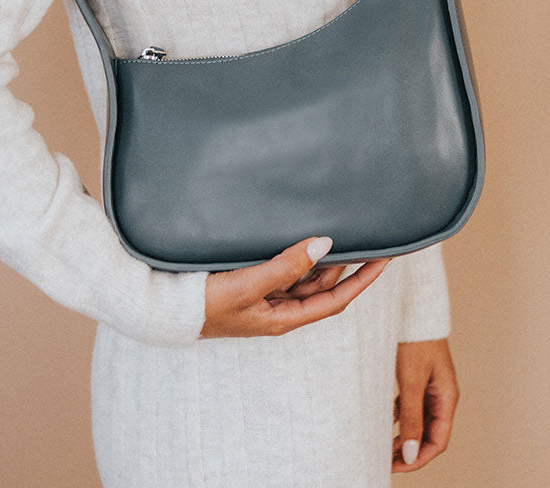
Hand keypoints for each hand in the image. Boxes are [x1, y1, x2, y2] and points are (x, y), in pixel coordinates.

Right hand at [199, 236, 392, 338]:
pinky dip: (297, 254)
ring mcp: (264, 297)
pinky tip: (301, 237)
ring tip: (342, 231)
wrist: (166, 310)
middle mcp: (279, 308)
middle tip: (366, 236)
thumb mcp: (248, 285)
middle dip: (347, 265)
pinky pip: (284, 268)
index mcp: (284, 318)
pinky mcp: (249, 283)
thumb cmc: (204, 304)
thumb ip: (286, 265)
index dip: (363, 279)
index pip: (336, 298)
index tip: (384, 260)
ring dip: (323, 258)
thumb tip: (323, 245)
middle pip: (323, 286)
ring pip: (305, 276)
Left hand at [391, 337, 458, 471]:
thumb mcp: (411, 380)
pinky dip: (399, 416)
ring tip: (382, 445)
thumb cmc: (415, 338)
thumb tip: (410, 454)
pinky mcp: (418, 374)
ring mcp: (430, 384)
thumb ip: (411, 416)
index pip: (437, 441)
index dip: (417, 458)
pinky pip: (411, 404)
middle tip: (384, 460)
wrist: (412, 304)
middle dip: (409, 450)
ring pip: (418, 419)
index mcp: (447, 397)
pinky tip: (385, 420)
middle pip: (428, 433)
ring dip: (403, 435)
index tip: (394, 467)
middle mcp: (441, 393)